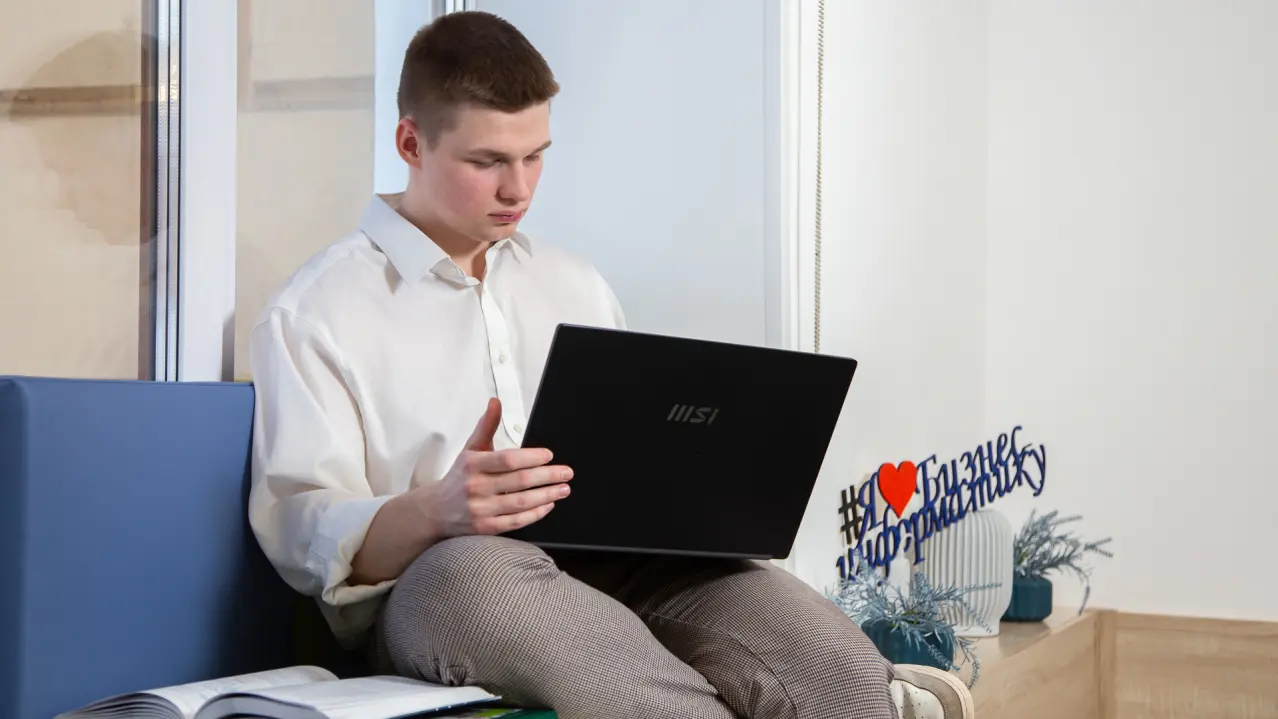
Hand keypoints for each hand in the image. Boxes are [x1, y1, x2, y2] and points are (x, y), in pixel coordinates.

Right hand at [419, 398, 571, 537]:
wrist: (435, 511)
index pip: (507, 460)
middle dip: (547, 476)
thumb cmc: (459, 477)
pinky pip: (516, 521)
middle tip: (566, 472)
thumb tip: (496, 402)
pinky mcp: (485, 528)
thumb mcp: (470, 449)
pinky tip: (548, 505)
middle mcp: (475, 487)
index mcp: (472, 464)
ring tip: (563, 488)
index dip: (531, 458)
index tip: (549, 455)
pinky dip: (535, 514)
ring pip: (521, 503)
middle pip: (519, 481)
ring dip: (546, 495)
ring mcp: (480, 510)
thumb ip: (486, 426)